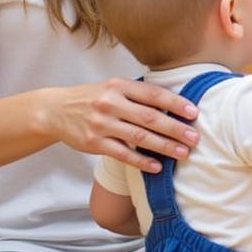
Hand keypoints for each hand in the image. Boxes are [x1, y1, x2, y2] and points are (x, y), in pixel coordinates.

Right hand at [42, 77, 199, 172]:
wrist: (56, 110)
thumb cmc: (93, 98)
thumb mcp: (113, 87)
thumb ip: (138, 93)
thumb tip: (174, 102)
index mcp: (119, 85)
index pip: (153, 94)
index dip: (175, 103)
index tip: (193, 112)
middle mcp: (110, 103)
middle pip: (149, 117)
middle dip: (175, 128)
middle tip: (195, 137)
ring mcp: (101, 123)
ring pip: (139, 137)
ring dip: (164, 146)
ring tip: (183, 153)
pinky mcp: (94, 142)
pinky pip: (123, 154)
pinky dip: (142, 161)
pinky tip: (157, 166)